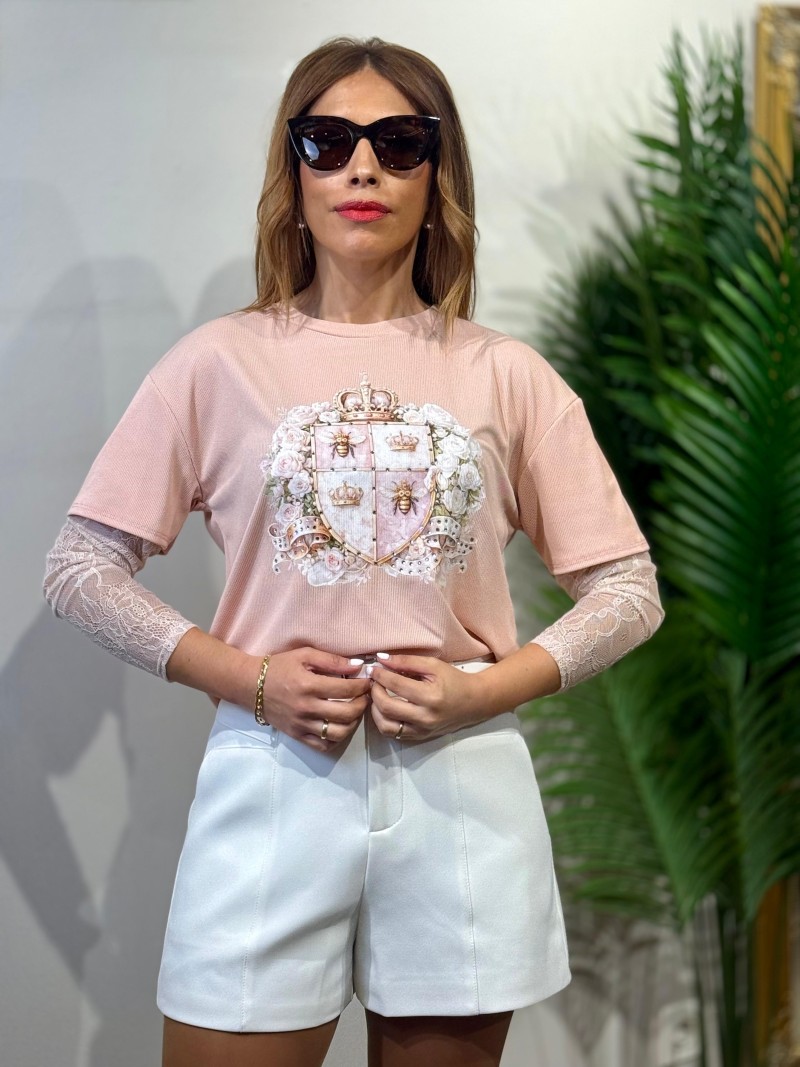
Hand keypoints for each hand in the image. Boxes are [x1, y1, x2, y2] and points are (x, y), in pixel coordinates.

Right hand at [261, 647, 371, 751]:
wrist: (251, 686)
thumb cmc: (279, 667)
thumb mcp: (304, 655)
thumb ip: (331, 660)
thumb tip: (358, 666)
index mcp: (308, 685)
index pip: (346, 689)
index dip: (362, 685)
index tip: (367, 680)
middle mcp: (306, 708)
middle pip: (346, 713)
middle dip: (363, 704)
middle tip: (366, 696)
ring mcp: (301, 724)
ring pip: (338, 733)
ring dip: (354, 723)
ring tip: (355, 711)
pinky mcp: (297, 735)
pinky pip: (323, 745)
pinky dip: (337, 739)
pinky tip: (340, 726)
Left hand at [368, 654, 485, 741]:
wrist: (474, 702)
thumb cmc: (454, 680)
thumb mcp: (433, 665)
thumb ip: (407, 661)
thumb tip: (381, 659)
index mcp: (430, 696)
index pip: (396, 685)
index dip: (380, 675)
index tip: (373, 668)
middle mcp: (425, 717)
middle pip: (386, 707)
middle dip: (375, 692)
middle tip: (374, 682)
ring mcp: (422, 730)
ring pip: (385, 726)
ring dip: (375, 710)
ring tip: (377, 696)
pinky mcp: (419, 737)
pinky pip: (393, 734)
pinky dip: (383, 721)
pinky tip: (385, 708)